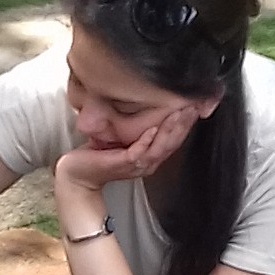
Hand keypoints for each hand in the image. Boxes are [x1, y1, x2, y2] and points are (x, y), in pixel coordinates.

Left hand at [56, 109, 198, 197]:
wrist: (78, 173)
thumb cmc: (98, 153)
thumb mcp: (122, 135)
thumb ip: (137, 125)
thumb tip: (146, 102)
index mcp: (150, 156)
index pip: (175, 138)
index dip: (186, 122)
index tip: (196, 104)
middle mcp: (148, 162)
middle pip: (173, 142)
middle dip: (185, 123)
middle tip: (195, 104)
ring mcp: (138, 165)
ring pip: (161, 147)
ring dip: (172, 128)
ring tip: (181, 112)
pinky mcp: (124, 164)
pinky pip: (141, 151)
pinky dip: (148, 139)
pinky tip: (155, 127)